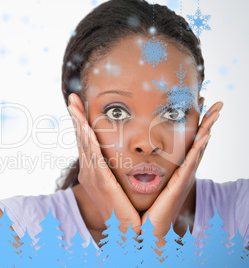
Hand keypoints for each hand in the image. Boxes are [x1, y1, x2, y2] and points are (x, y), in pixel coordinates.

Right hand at [67, 93, 140, 234]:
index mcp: (93, 172)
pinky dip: (88, 141)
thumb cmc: (125, 210)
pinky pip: (94, 157)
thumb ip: (117, 172)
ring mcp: (93, 176)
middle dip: (76, 118)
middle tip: (71, 99)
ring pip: (84, 145)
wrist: (125, 233)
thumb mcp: (118, 187)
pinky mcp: (102, 182)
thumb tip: (121, 160)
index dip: (81, 124)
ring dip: (79, 124)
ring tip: (74, 107)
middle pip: (80, 139)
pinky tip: (85, 128)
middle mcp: (89, 172)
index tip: (78, 107)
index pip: (85, 142)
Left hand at [142, 101, 222, 244]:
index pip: (186, 142)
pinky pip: (191, 163)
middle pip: (197, 142)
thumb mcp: (142, 181)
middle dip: (207, 122)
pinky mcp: (179, 185)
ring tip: (217, 111)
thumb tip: (128, 151)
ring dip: (208, 129)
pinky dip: (200, 149)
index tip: (198, 105)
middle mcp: (182, 172)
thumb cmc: (141, 207)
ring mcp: (183, 178)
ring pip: (199, 148)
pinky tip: (206, 135)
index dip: (194, 124)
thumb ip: (139, 166)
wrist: (143, 230)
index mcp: (174, 170)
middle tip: (216, 102)